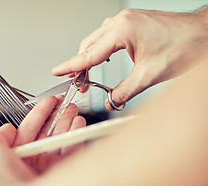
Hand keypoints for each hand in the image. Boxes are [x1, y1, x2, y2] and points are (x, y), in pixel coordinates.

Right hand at [52, 8, 207, 109]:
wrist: (205, 33)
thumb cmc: (185, 45)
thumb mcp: (150, 75)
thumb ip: (125, 90)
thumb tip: (111, 101)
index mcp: (123, 31)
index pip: (89, 53)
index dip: (71, 65)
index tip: (57, 71)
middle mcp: (122, 22)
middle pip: (89, 45)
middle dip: (80, 64)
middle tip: (77, 82)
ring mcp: (127, 20)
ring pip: (97, 39)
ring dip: (90, 56)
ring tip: (87, 74)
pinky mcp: (133, 22)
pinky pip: (108, 35)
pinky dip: (102, 49)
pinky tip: (103, 58)